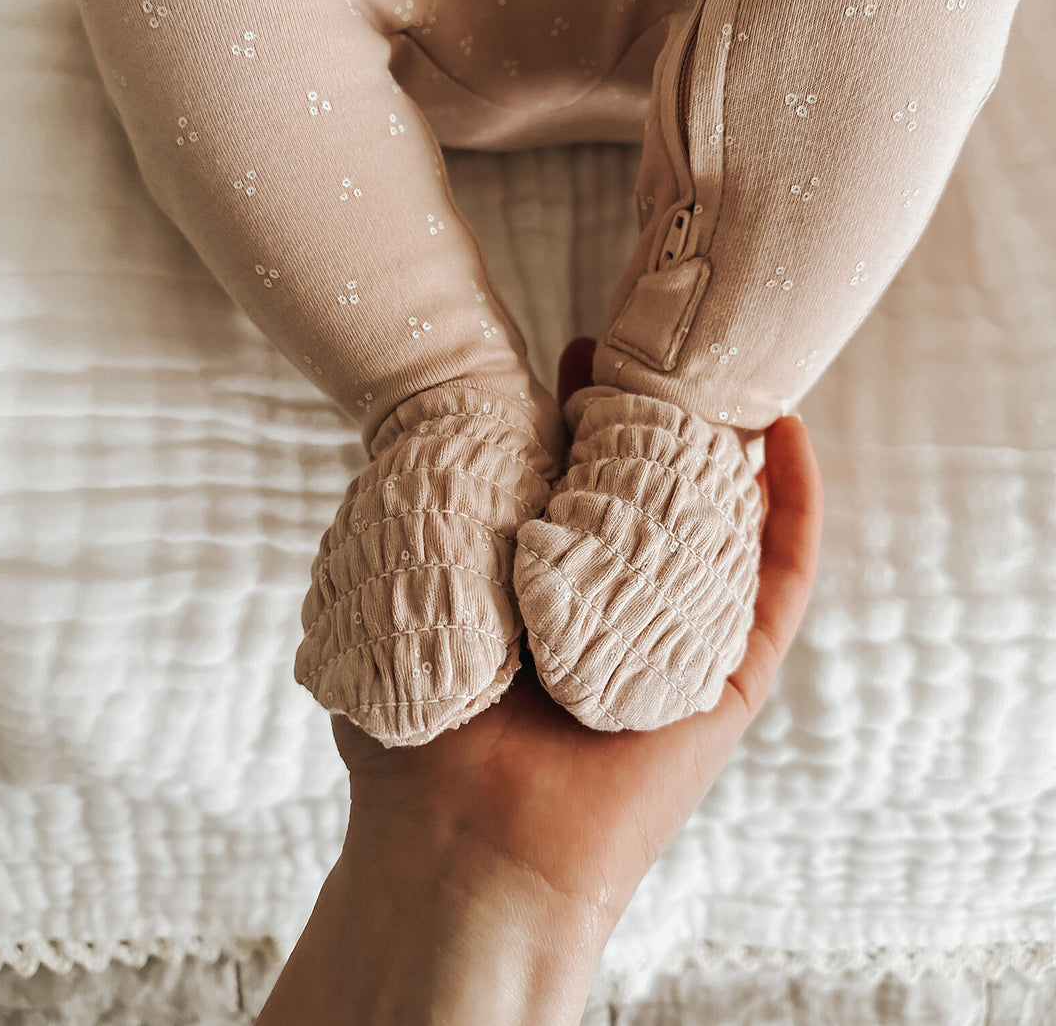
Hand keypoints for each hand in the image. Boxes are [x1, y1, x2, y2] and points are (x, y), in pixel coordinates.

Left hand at [331, 335, 823, 932]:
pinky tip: (787, 431)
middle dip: (656, 410)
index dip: (585, 413)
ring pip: (726, 517)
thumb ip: (406, 533)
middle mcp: (619, 606)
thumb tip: (408, 442)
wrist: (463, 854)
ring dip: (728, 437)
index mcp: (548, 592)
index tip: (575, 351)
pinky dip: (794, 503)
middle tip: (646, 338)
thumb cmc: (415, 741)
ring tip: (722, 359)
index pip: (584, 482)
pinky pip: (781, 577)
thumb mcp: (398, 608)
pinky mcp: (734, 674)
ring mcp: (681, 635)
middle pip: (660, 488)